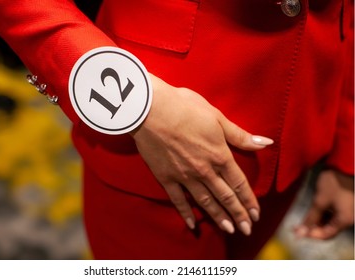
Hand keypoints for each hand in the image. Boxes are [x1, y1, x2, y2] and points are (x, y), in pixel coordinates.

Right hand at [131, 75, 272, 234]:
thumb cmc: (185, 108)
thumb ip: (240, 135)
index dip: (249, 200)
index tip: (257, 214)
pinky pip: (178, 200)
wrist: (150, 110)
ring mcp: (184, 176)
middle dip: (238, 215)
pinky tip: (192, 224)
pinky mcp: (166, 177)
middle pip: (225, 197)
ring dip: (218, 217)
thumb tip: (265, 143)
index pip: (239, 183)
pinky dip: (186, 213)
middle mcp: (204, 170)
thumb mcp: (217, 117)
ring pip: (205, 202)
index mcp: (219, 155)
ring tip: (229, 230)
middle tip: (247, 229)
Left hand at [295, 169, 353, 238]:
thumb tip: (300, 233)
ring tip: (303, 219)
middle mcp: (349, 220)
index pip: (326, 235)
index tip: (296, 232)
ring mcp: (347, 214)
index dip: (310, 235)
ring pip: (330, 224)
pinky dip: (322, 216)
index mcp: (345, 221)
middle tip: (297, 227)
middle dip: (312, 229)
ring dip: (316, 222)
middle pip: (328, 231)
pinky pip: (333, 217)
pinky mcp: (345, 208)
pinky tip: (313, 212)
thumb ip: (310, 218)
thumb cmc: (334, 183)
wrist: (345, 167)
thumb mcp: (319, 201)